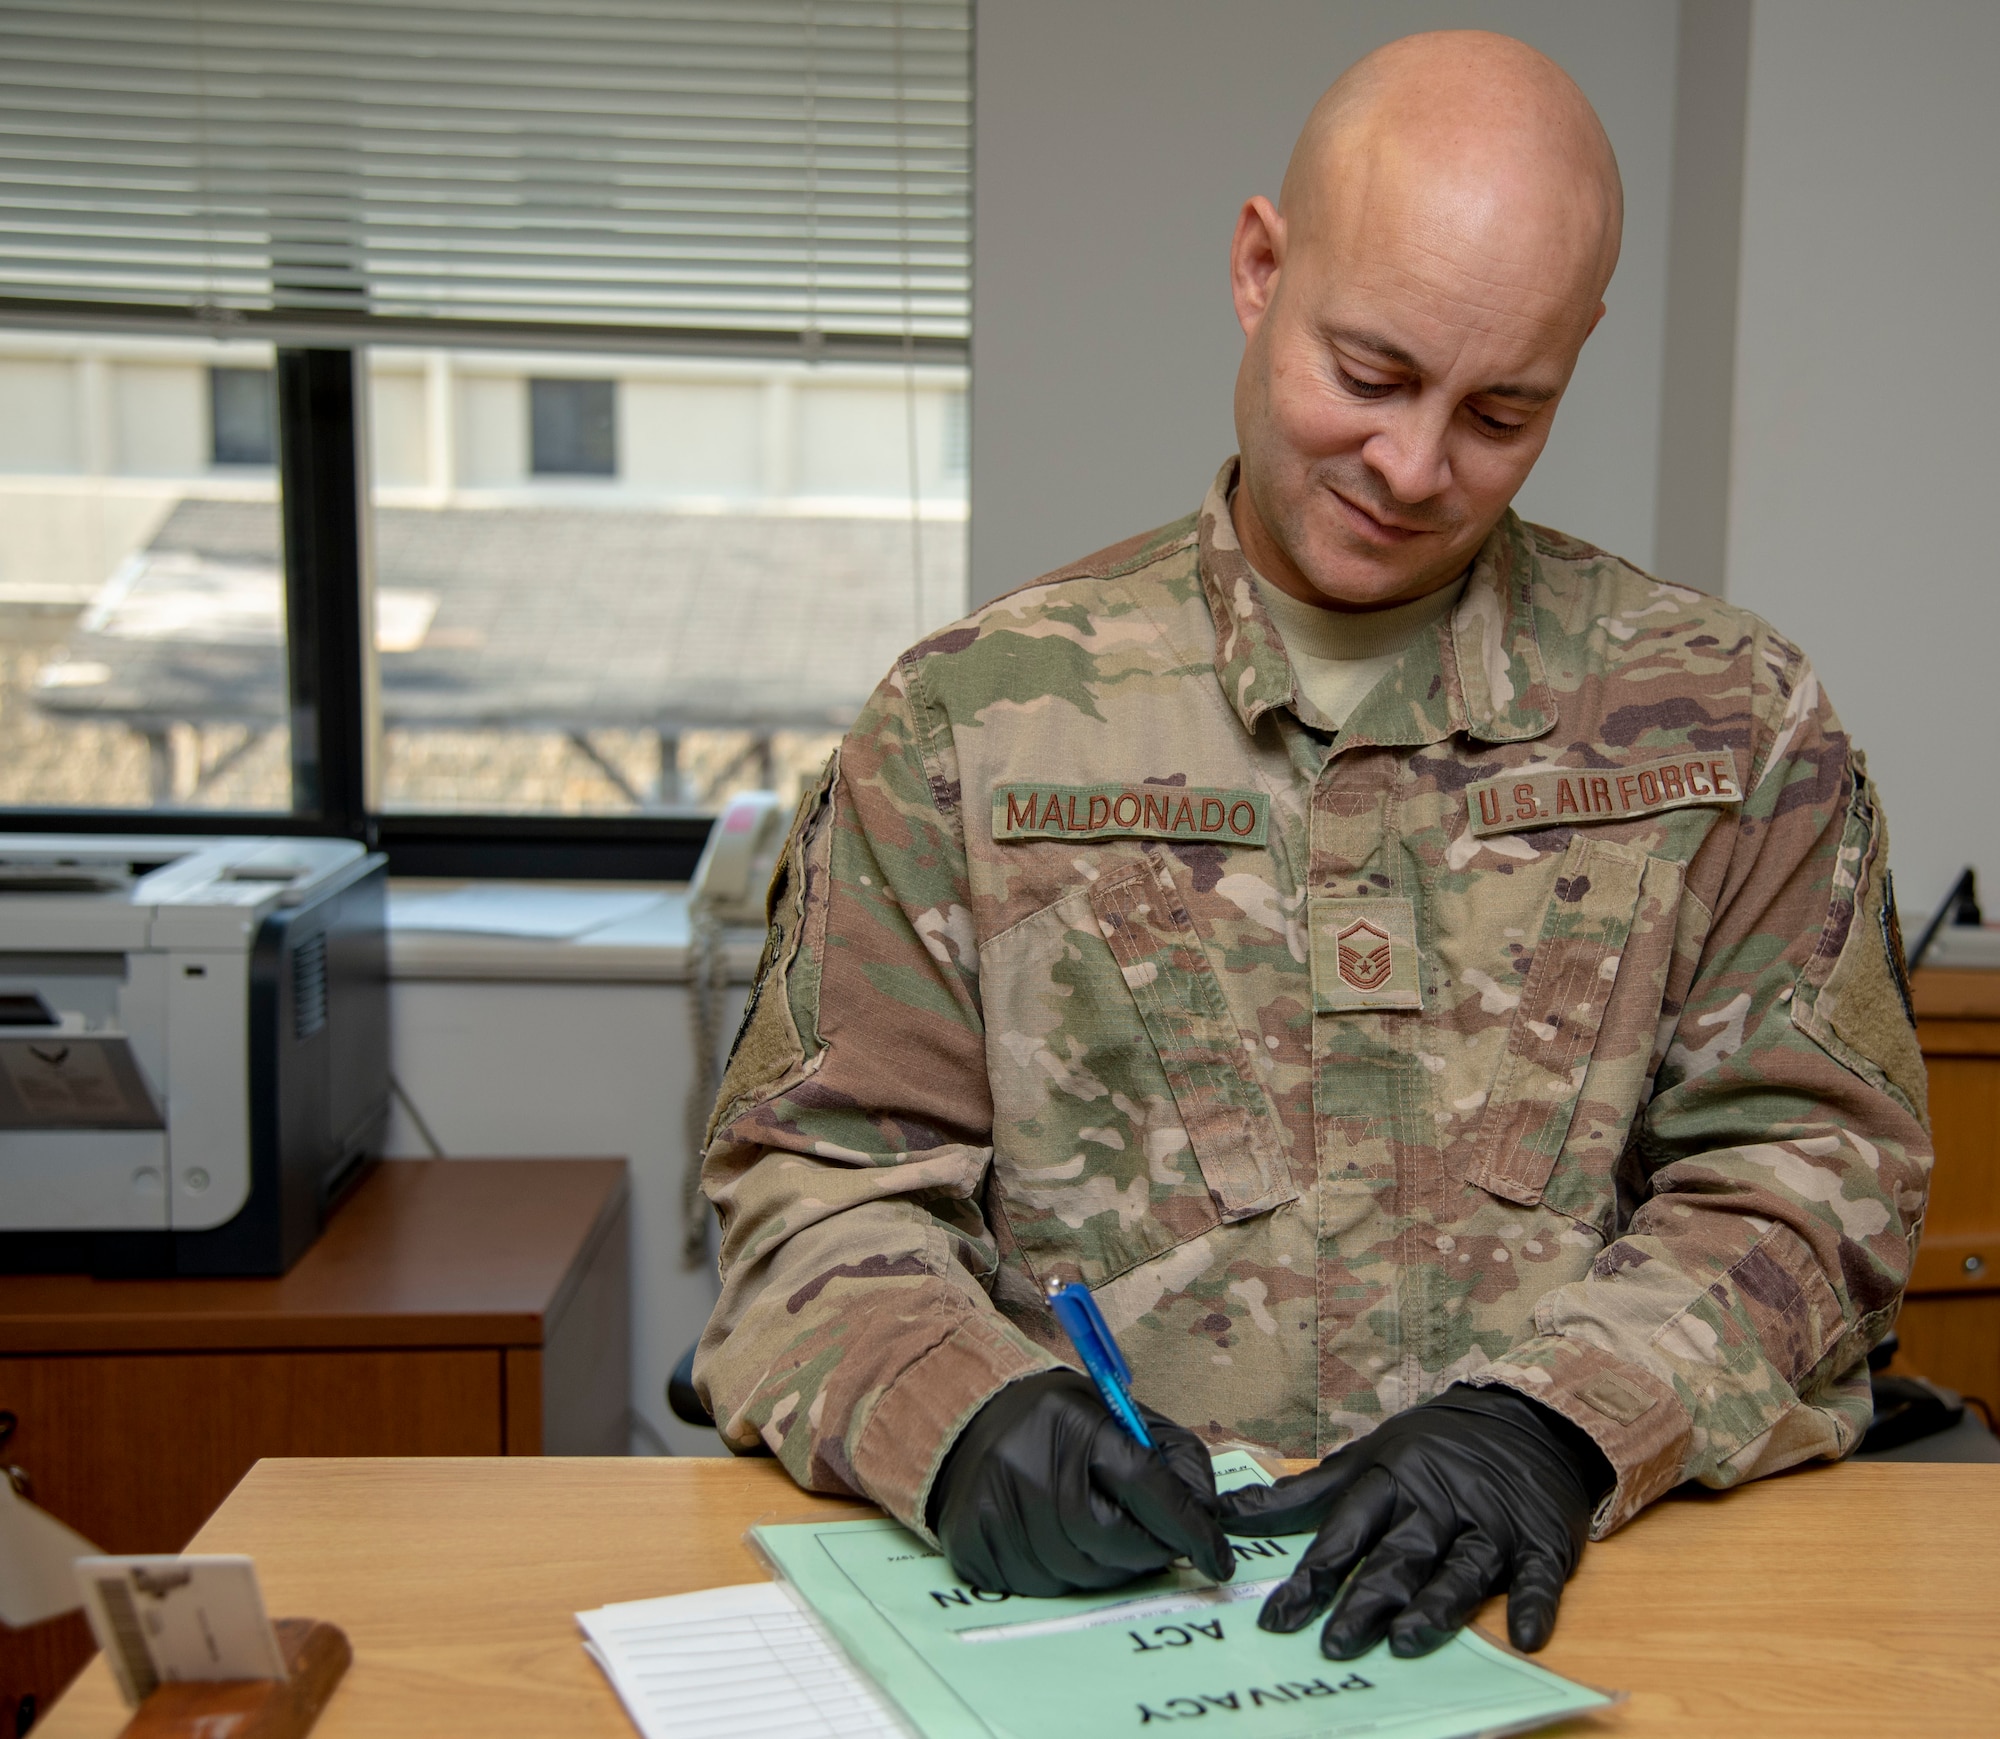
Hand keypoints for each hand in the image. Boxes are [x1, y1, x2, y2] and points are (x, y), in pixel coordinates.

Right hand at [925, 1370, 1235, 1596]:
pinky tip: (1056, 1541)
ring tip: (1094, 1530)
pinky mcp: (973, 1547)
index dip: (1187, 1526)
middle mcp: (1027, 1466)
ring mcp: (995, 1510)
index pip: (1144, 1483)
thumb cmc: (1057, 1422)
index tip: (1216, 1559)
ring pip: (1082, 1575)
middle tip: (1152, 1540)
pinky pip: (1043, 1589)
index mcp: (1072, 1422)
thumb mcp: (1120, 1413)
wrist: (967, 1422)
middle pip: (1116, 1541)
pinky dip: (1065, 1576)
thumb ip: (1172, 1457)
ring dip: (1106, 1566)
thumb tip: (1207, 1518)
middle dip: (1148, 1550)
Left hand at [1217, 1385, 1611, 1659]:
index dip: (1312, 1576)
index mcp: (1393, 1480)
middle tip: (1336, 1642)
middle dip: (1366, 1600)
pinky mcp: (1540, 1541)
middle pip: (1399, 1556)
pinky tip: (1526, 1635)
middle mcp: (1439, 1502)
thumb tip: (1230, 1515)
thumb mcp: (1364, 1459)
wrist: (1522, 1418)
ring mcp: (1492, 1522)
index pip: (1345, 1532)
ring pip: (1460, 1569)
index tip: (1279, 1618)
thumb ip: (1302, 1495)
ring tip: (1405, 1640)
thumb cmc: (1429, 1448)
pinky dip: (1536, 1604)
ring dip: (1435, 1607)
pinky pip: (1540, 1577)